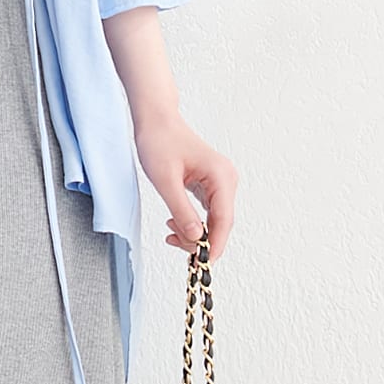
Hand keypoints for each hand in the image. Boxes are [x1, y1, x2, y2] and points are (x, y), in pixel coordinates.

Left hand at [134, 111, 238, 261]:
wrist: (156, 121)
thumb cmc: (160, 142)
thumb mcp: (166, 180)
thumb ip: (181, 209)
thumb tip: (194, 237)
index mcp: (221, 176)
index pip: (224, 220)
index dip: (213, 244)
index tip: (201, 261)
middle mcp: (226, 180)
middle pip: (221, 223)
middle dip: (199, 239)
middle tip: (174, 241)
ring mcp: (220, 183)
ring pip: (213, 220)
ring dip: (194, 231)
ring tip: (170, 230)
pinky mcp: (210, 185)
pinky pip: (207, 212)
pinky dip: (192, 222)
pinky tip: (175, 222)